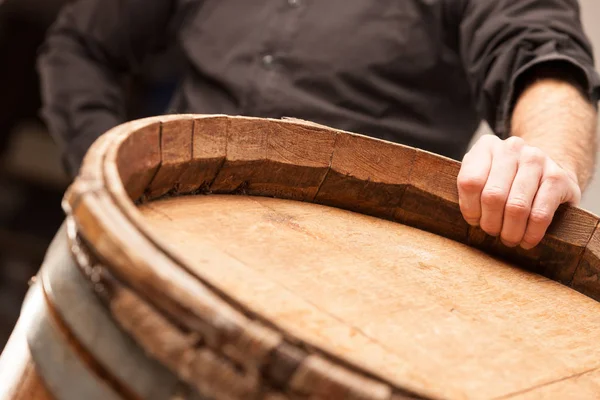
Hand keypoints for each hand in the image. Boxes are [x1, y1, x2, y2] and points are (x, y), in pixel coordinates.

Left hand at [457, 135, 580, 248]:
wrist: (549, 171)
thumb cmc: (507, 181)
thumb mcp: (483, 176)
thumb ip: (470, 190)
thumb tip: (472, 219)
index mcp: (487, 147)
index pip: (470, 182)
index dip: (470, 208)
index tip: (475, 221)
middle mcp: (512, 148)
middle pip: (493, 196)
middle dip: (490, 223)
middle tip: (493, 232)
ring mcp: (538, 160)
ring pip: (516, 207)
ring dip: (510, 231)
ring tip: (509, 239)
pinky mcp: (559, 178)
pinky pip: (540, 214)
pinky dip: (531, 234)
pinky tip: (526, 240)